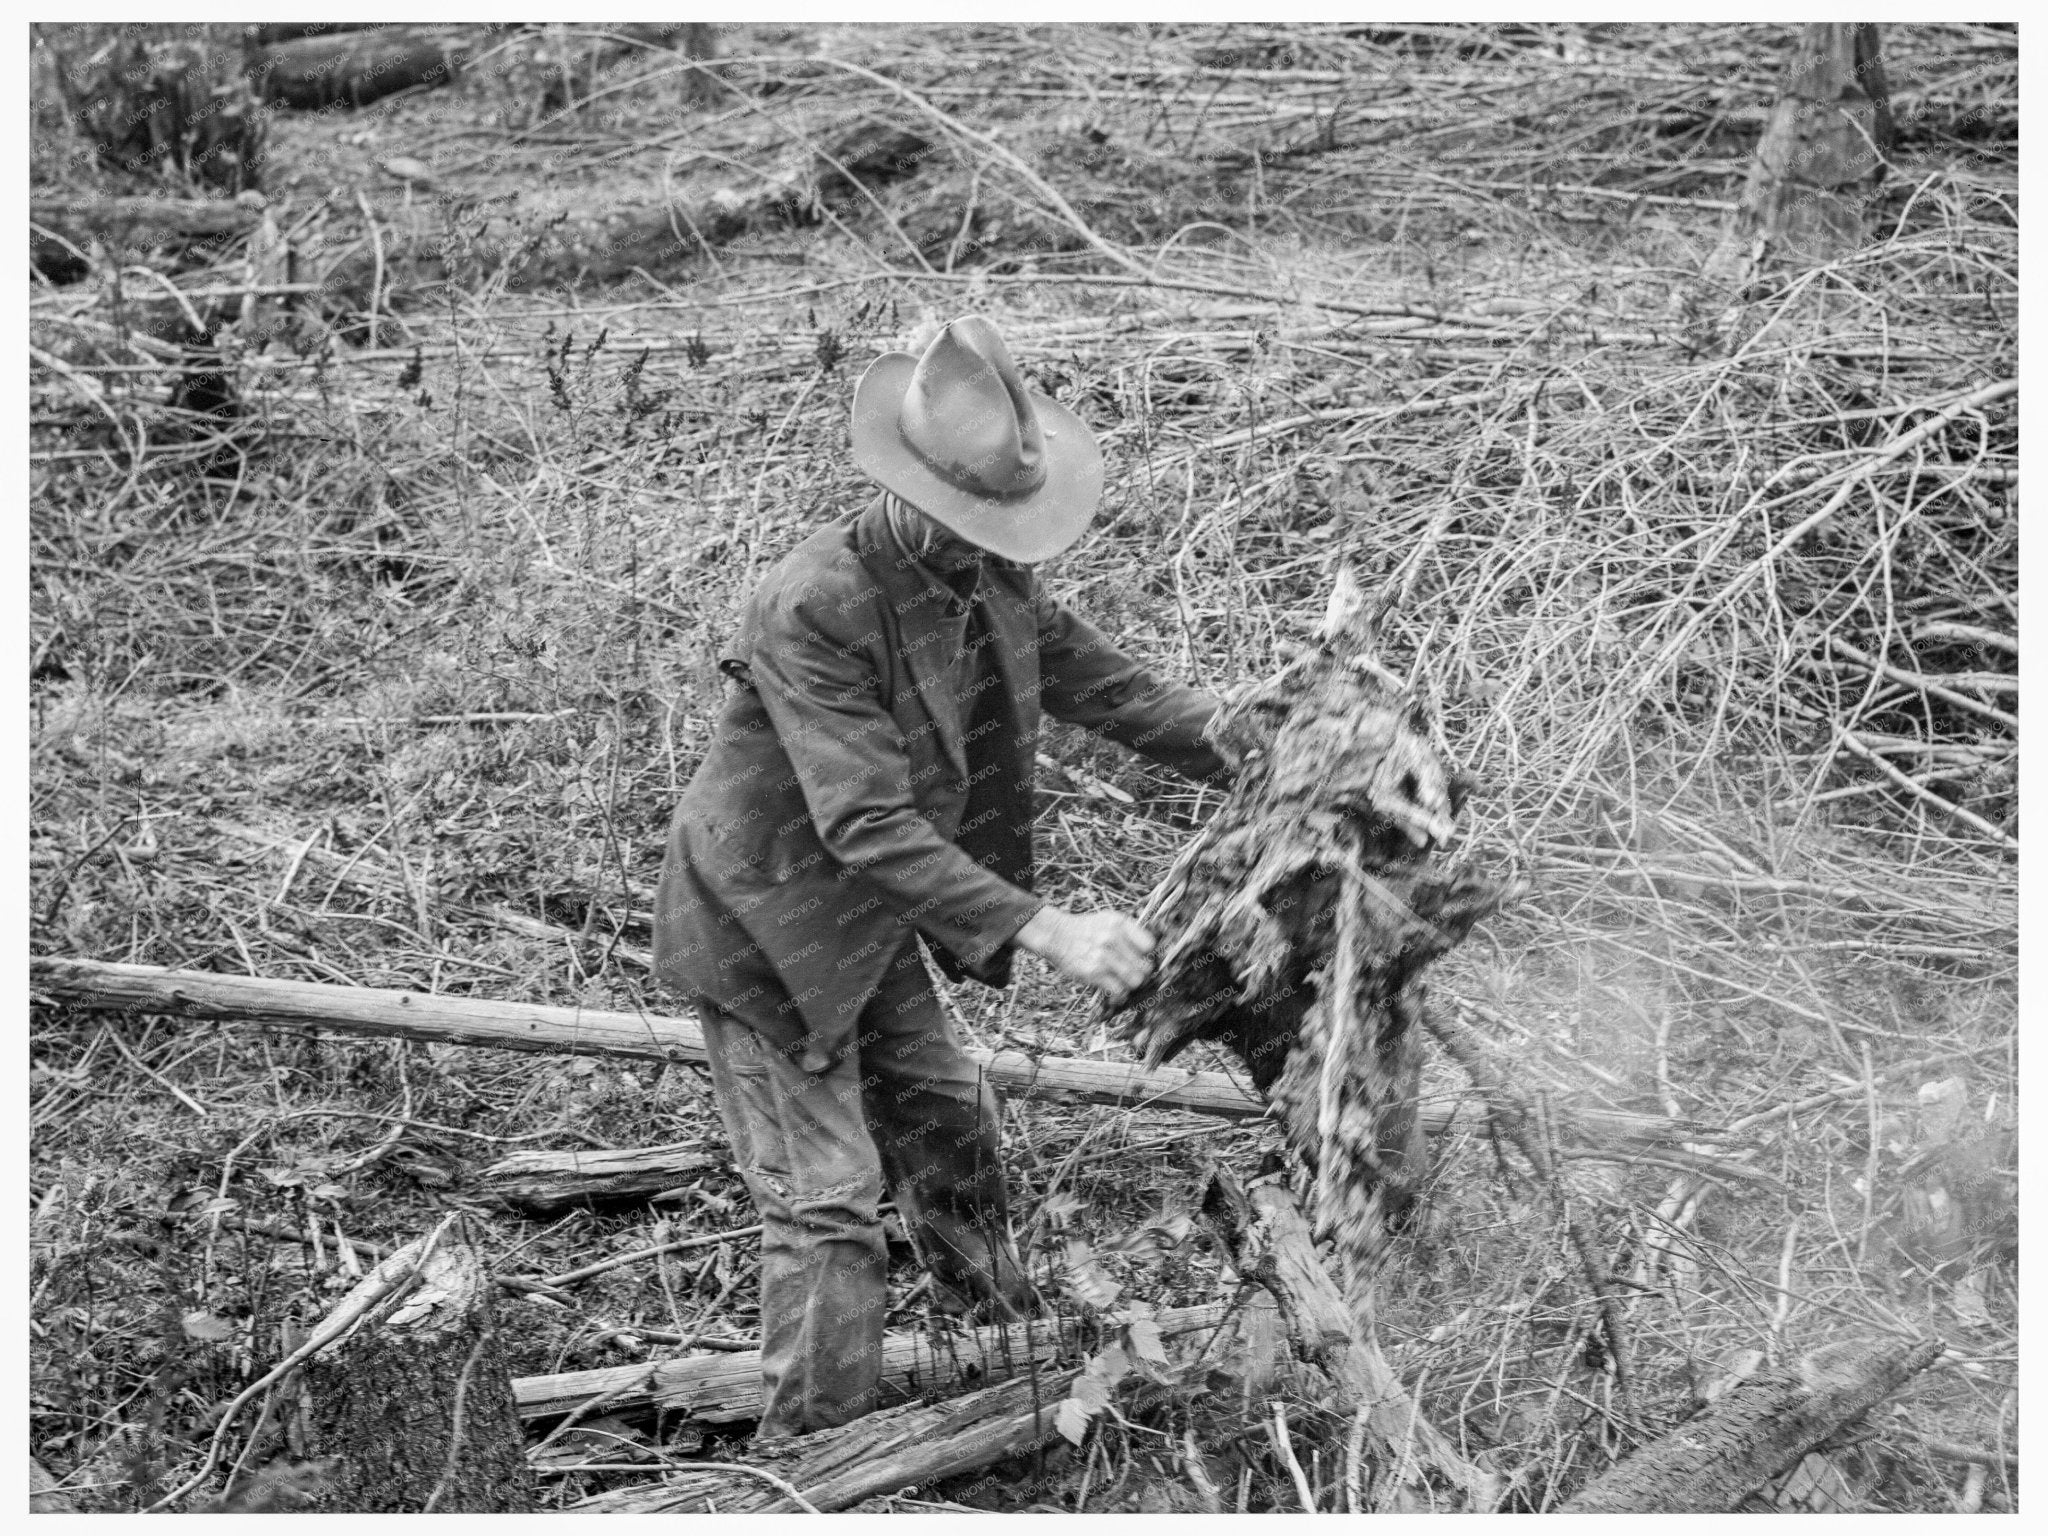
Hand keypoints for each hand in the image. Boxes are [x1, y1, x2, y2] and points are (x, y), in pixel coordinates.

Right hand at [1014, 905, 1155, 1002]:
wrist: (1056, 935)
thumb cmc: (1086, 929)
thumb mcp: (1109, 920)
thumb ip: (1130, 932)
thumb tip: (1154, 951)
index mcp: (1120, 923)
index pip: (1150, 945)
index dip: (1148, 954)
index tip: (1141, 957)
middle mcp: (1113, 938)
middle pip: (1146, 966)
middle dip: (1141, 972)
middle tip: (1133, 972)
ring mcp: (1103, 956)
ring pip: (1135, 981)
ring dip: (1131, 984)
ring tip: (1123, 981)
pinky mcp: (1093, 973)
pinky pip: (1118, 991)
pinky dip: (1119, 995)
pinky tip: (1115, 992)